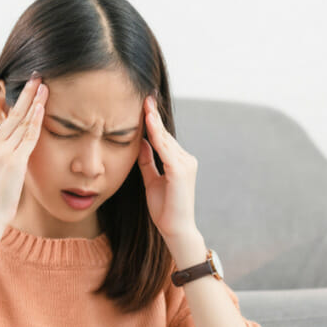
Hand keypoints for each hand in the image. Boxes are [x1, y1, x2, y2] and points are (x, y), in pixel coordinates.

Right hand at [0, 74, 47, 226]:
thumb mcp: (0, 175)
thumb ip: (9, 160)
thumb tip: (22, 156)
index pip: (7, 121)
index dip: (19, 104)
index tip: (28, 90)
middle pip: (13, 115)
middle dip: (26, 94)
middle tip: (36, 77)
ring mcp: (2, 152)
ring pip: (21, 122)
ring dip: (34, 102)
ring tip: (44, 85)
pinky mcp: (13, 161)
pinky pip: (28, 137)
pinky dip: (36, 121)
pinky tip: (42, 107)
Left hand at [138, 95, 198, 241]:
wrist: (176, 230)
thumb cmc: (165, 210)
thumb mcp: (152, 181)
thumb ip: (147, 161)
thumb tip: (140, 142)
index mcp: (179, 163)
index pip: (164, 139)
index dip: (154, 122)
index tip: (145, 105)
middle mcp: (186, 160)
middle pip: (165, 135)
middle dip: (154, 117)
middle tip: (144, 96)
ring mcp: (185, 164)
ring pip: (165, 139)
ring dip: (154, 121)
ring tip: (145, 103)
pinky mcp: (180, 170)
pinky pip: (165, 148)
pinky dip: (157, 134)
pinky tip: (149, 122)